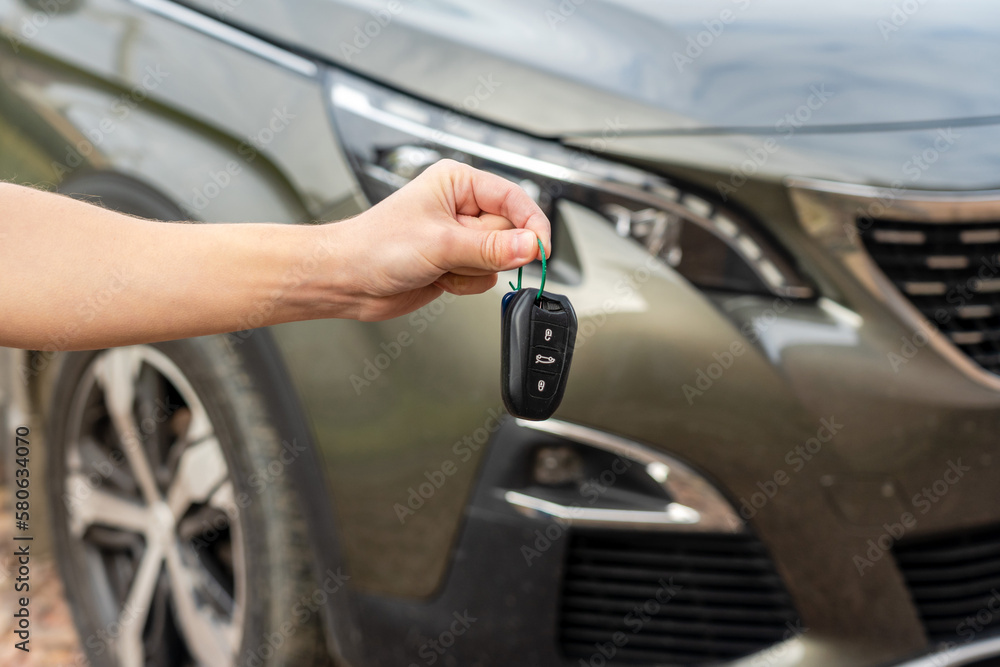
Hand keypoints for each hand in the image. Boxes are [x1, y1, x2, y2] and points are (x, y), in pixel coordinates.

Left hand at [326, 159, 550, 320]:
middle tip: (460, 255)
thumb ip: (491, 247)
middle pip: (509, 232)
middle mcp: (461, 207)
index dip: (531, 224)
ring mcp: (459, 238)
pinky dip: (464, 284)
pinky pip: (483, 278)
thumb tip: (530, 246)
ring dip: (473, 271)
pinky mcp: (455, 263)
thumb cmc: (376, 246)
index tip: (541, 249)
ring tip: (441, 265)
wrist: (347, 279)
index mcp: (457, 183)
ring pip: (498, 259)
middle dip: (488, 252)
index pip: (513, 198)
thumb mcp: (441, 243)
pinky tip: (438, 278)